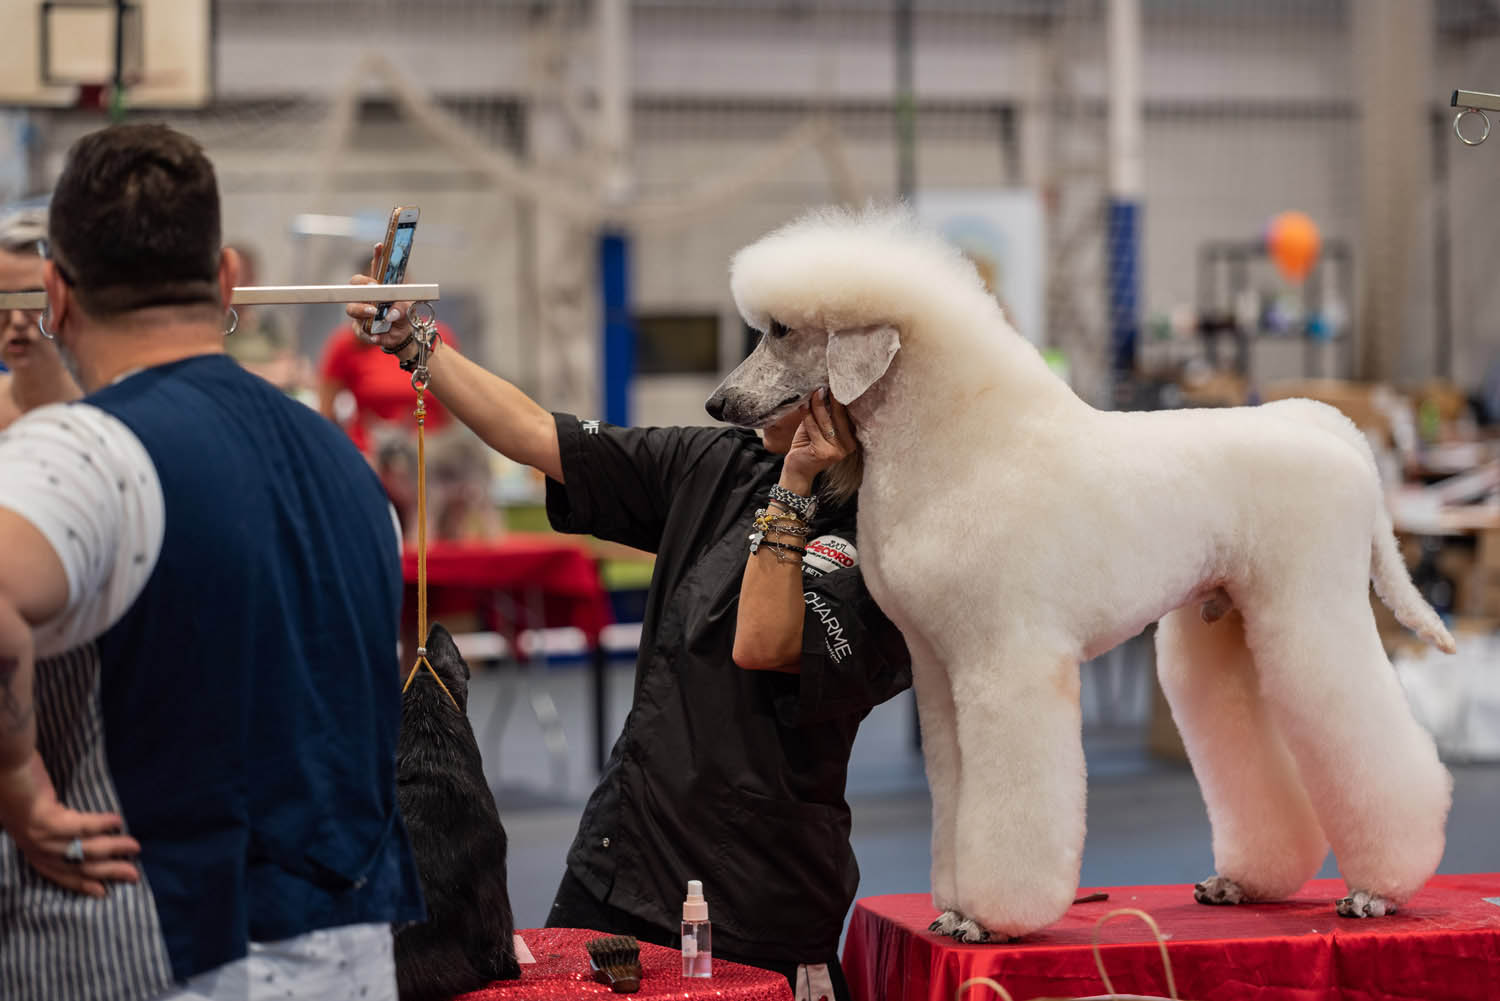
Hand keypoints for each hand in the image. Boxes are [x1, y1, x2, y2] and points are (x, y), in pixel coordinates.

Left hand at [0, 753, 139, 897]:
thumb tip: (76, 834)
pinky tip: (118, 820)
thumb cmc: (17, 784)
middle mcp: (33, 847)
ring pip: (82, 849)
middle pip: (76, 867)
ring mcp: (39, 835)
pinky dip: (101, 823)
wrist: (4, 765)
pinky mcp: (46, 819)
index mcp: (30, 847)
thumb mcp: (30, 814)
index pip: (59, 873)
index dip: (82, 884)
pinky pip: (81, 826)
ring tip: (134, 846)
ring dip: (112, 848)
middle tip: (133, 875)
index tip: (103, 892)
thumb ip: (49, 825)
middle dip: (107, 872)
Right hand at [343, 243, 414, 351]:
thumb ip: (403, 308)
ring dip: (361, 309)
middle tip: (373, 288)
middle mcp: (367, 297)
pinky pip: (359, 331)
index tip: (381, 245)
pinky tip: (376, 336)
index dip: (377, 256)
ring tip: (374, 312)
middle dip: (362, 285)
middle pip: (355, 284)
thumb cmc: (403, 316)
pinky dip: (368, 334)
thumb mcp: (409, 310)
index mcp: (380, 286)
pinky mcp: (360, 329)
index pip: (377, 268)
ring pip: (351, 308)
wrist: (402, 337)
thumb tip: (391, 314)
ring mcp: (360, 312)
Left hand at [783, 386, 855, 485]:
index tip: (835, 386)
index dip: (840, 401)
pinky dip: (807, 415)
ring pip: (824, 421)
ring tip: (812, 393)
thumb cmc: (807, 447)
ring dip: (816, 405)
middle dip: (829, 400)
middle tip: (823, 386)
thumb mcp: (819, 430)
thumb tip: (825, 391)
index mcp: (851, 441)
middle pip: (837, 417)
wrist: (798, 471)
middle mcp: (847, 447)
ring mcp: (836, 451)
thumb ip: (825, 416)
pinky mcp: (823, 452)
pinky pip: (813, 427)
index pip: (846, 417)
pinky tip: (803, 405)